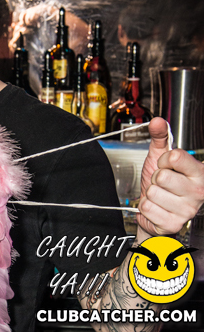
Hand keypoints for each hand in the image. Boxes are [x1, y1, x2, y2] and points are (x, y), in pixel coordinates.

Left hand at [137, 118, 203, 235]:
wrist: (155, 210)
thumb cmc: (162, 184)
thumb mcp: (160, 158)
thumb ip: (160, 138)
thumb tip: (157, 121)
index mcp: (199, 172)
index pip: (175, 157)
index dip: (163, 160)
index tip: (166, 166)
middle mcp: (198, 191)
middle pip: (162, 176)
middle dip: (155, 179)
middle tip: (161, 184)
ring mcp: (187, 209)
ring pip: (153, 192)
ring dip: (150, 194)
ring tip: (159, 196)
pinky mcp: (174, 223)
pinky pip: (147, 208)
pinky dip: (146, 208)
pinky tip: (156, 208)